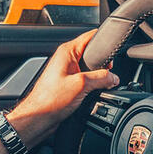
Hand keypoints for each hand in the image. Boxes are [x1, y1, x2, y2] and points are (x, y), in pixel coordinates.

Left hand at [8, 30, 119, 147]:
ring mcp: (68, 71)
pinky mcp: (69, 83)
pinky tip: (91, 94)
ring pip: (91, 69)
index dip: (104, 43)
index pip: (90, 36)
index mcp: (67, 51)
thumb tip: (114, 77)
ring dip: (97, 78)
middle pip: (93, 54)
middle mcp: (67, 59)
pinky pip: (87, 80)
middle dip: (103, 64)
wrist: (39, 117)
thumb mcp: (81, 85)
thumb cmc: (49, 100)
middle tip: (105, 76)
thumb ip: (101, 78)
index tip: (112, 56)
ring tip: (95, 87)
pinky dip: (92, 86)